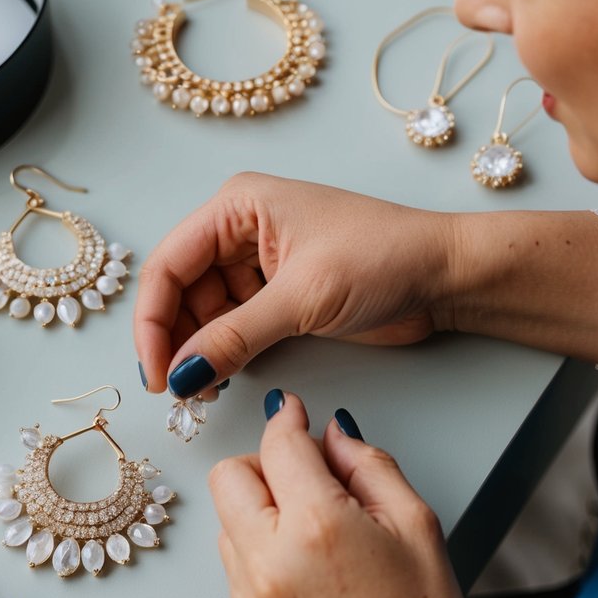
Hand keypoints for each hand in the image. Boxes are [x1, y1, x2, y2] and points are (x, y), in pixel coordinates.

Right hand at [134, 172, 454, 394]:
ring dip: (200, 353)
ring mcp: (257, 265)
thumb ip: (235, 338)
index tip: (157, 373)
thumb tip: (183, 374)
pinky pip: (232, 328)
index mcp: (238, 207)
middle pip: (180, 292)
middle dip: (176, 341)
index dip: (153, 323)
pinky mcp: (277, 296)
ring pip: (203, 315)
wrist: (444, 277)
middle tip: (179, 390)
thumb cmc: (386, 257)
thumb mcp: (303, 298)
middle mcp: (239, 231)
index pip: (169, 266)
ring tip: (205, 389)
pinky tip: (224, 378)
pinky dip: (224, 355)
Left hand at [209, 391, 493, 597]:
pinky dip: (259, 554)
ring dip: (259, 512)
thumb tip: (331, 432)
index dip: (288, 419)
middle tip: (307, 481)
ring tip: (314, 537)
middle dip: (264, 466)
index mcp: (318, 525)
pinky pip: (233, 567)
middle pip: (229, 476)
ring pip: (226, 522)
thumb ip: (369, 464)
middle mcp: (270, 559)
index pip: (278, 444)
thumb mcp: (417, 524)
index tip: (294, 412)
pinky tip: (306, 574)